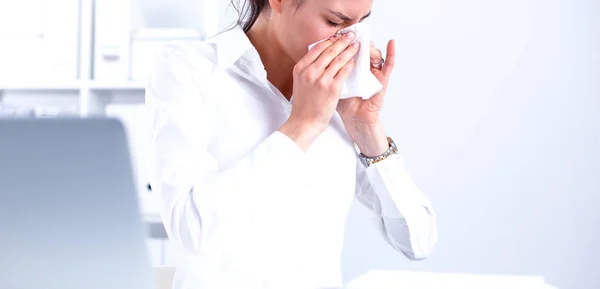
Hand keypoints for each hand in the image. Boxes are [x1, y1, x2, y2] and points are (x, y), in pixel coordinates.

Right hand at [279, 32, 359, 150]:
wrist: (304, 121)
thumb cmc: (303, 103)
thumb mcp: (300, 81)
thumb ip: (308, 68)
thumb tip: (319, 55)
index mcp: (300, 68)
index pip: (317, 48)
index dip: (329, 40)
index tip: (337, 36)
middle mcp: (310, 71)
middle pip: (329, 51)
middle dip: (342, 41)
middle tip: (350, 36)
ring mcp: (321, 79)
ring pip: (338, 59)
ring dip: (349, 50)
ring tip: (356, 45)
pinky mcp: (332, 88)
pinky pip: (344, 72)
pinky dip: (350, 64)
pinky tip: (354, 61)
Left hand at [336, 40, 395, 155]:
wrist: (353, 119)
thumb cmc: (343, 103)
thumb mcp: (333, 82)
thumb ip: (329, 69)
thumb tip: (318, 54)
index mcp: (352, 67)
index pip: (350, 49)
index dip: (344, 41)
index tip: (338, 34)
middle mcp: (364, 67)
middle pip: (362, 49)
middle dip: (355, 42)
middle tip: (349, 35)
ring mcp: (374, 72)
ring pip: (374, 53)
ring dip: (368, 47)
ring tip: (362, 45)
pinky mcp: (383, 79)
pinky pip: (389, 65)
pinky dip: (391, 53)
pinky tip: (391, 43)